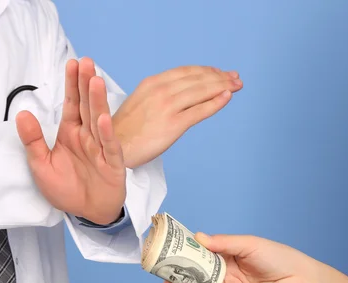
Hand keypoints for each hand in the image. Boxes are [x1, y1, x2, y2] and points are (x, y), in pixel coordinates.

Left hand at [16, 58, 125, 224]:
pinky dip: (106, 134)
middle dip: (86, 84)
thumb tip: (22, 114)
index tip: (72, 63)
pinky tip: (102, 119)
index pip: (72, 104)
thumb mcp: (41, 165)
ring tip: (95, 81)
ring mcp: (101, 149)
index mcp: (71, 134)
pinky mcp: (112, 164)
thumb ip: (32, 140)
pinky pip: (109, 147)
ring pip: (98, 121)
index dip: (72, 85)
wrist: (88, 214)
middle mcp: (87, 137)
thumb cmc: (67, 189)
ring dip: (97, 101)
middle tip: (86, 63)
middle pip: (87, 106)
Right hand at [113, 66, 242, 168]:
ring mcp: (168, 107)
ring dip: (223, 85)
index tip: (219, 72)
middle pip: (197, 78)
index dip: (206, 70)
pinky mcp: (173, 125)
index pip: (186, 71)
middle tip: (235, 77)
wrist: (111, 147)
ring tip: (236, 85)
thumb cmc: (124, 130)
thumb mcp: (140, 101)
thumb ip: (160, 94)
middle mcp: (161, 91)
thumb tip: (181, 93)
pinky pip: (200, 110)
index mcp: (152, 83)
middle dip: (219, 76)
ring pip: (202, 91)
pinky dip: (216, 102)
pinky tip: (227, 97)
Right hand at [164, 233, 320, 282]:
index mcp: (230, 260)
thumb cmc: (278, 258)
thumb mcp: (248, 244)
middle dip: (182, 279)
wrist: (300, 281)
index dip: (186, 259)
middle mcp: (229, 277)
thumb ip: (223, 243)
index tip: (169, 257)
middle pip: (200, 278)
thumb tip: (198, 237)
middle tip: (165, 279)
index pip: (203, 259)